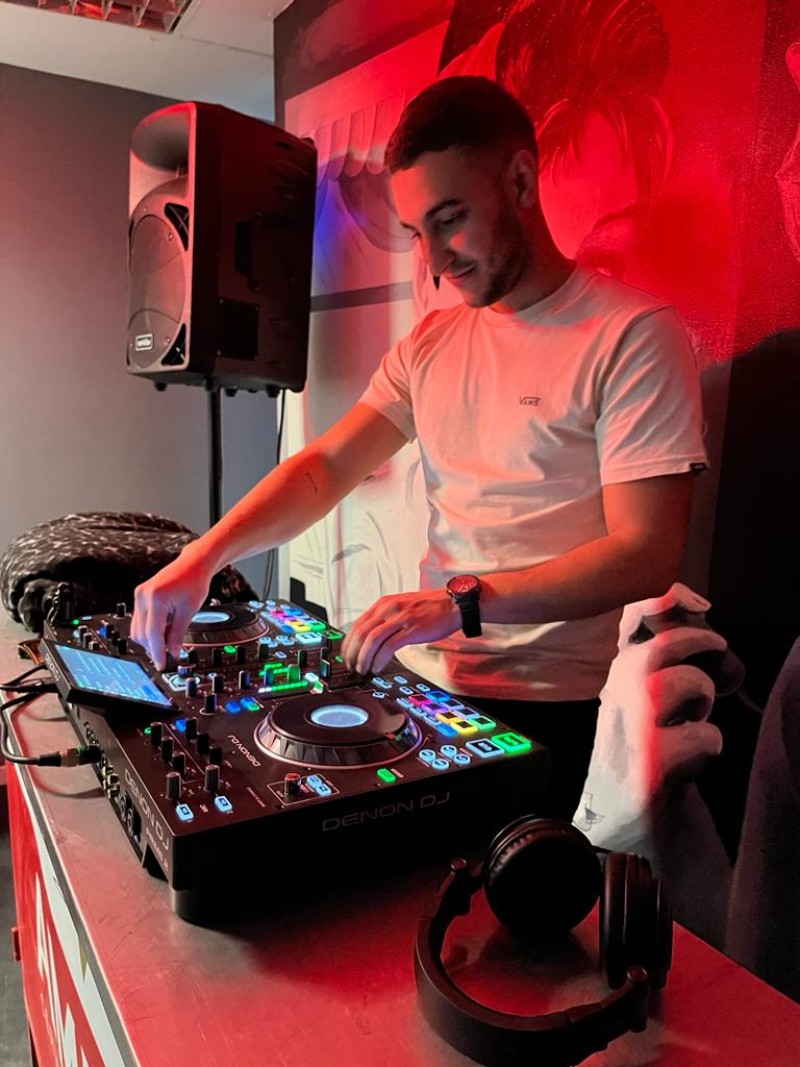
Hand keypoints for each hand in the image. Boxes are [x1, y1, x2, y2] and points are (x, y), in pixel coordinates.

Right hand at [130, 546, 213, 669]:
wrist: (192, 565)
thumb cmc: (194, 582)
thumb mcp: (189, 611)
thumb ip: (178, 634)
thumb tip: (172, 653)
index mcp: (156, 599)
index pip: (152, 634)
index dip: (157, 653)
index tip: (162, 664)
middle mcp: (143, 596)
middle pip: (142, 634)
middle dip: (154, 647)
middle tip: (170, 654)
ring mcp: (139, 595)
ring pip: (138, 629)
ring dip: (151, 639)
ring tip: (169, 639)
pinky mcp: (140, 596)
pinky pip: (140, 620)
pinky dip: (150, 629)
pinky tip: (164, 629)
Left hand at [341, 589, 460, 674]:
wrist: (454, 604)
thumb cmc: (431, 608)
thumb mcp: (402, 607)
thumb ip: (386, 620)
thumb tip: (371, 639)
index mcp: (384, 603)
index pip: (358, 624)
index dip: (349, 643)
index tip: (347, 656)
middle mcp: (389, 608)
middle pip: (361, 632)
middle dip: (353, 653)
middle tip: (352, 666)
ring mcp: (400, 618)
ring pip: (372, 640)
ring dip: (364, 658)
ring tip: (364, 669)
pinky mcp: (411, 629)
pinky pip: (388, 646)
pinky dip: (379, 659)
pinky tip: (377, 667)